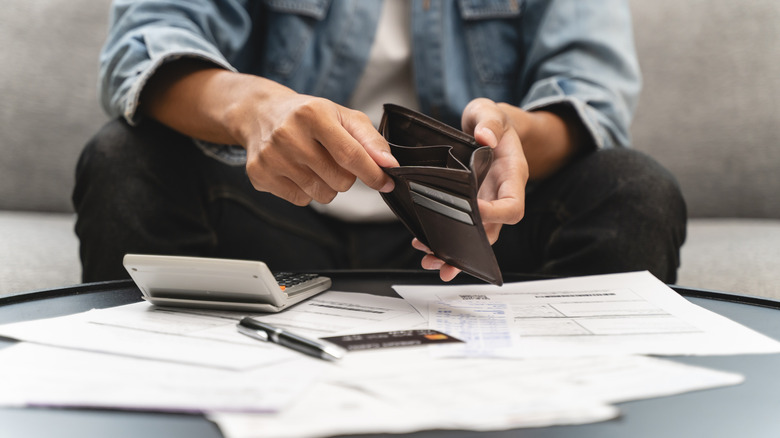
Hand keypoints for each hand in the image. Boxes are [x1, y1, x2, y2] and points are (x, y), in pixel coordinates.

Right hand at [141, 63, 397, 206]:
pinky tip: (297, 171)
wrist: (261, 114)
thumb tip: (389, 165)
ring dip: (327, 186)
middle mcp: (288, 134)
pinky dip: (306, 191)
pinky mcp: (259, 174)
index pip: (350, 154)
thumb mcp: (342, 116)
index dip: (373, 173)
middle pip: (339, 180)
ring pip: (321, 194)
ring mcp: (271, 156)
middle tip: (334, 161)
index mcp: (312, 113)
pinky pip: (300, 200)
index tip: (387, 182)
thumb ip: (370, 139)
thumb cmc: (309, 116)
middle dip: (346, 177)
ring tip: (315, 165)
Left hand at [416, 98, 528, 280]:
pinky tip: (424, 243)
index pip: (512, 207)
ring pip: (475, 235)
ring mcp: (485, 203)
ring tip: (430, 260)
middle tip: (443, 258)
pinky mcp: (470, 205)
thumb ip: (489, 121)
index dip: (493, 215)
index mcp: (512, 176)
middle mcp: (500, 195)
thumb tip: (485, 136)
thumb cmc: (493, 121)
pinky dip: (444, 237)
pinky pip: (461, 226)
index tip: (471, 212)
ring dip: (454, 252)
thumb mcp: (491, 112)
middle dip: (469, 247)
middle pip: (491, 231)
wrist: (489, 127)